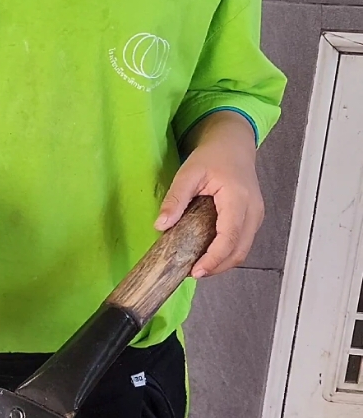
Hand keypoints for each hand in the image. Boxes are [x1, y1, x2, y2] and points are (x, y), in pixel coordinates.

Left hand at [155, 112, 262, 277]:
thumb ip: (175, 199)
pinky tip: (208, 254)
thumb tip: (161, 225)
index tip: (196, 271)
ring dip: (223, 262)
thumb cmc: (213, 155)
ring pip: (243, 249)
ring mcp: (256, 215)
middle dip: (218, 266)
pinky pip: (242, 242)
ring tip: (198, 266)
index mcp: (238, 198)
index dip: (214, 258)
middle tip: (193, 272)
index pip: (230, 237)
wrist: (233, 144)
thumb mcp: (188, 173)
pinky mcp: (253, 218)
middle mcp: (253, 210)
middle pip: (240, 250)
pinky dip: (227, 253)